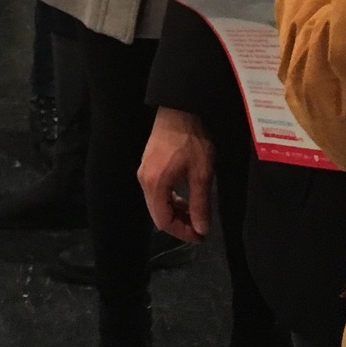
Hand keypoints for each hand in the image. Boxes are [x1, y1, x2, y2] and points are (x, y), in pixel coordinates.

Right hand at [138, 108, 214, 242]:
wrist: (179, 109)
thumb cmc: (192, 140)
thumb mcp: (201, 174)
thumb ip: (200, 204)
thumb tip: (201, 229)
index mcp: (155, 185)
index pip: (164, 221)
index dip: (182, 233)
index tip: (201, 236)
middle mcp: (144, 181)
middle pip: (158, 214)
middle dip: (179, 224)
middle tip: (200, 227)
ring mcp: (144, 172)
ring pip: (157, 203)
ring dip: (175, 212)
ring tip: (196, 212)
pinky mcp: (148, 165)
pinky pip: (157, 191)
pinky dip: (171, 199)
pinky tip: (185, 196)